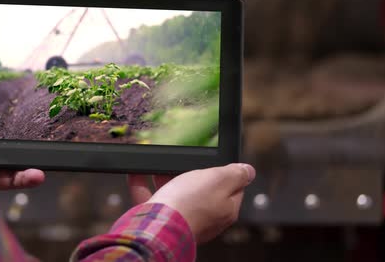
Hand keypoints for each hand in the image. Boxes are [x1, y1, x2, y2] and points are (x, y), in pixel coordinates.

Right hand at [128, 163, 254, 243]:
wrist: (158, 226)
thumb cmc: (190, 204)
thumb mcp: (220, 180)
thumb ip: (236, 174)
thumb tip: (248, 170)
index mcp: (224, 208)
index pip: (232, 188)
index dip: (224, 172)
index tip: (214, 161)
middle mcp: (204, 217)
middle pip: (201, 190)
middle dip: (191, 173)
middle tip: (185, 159)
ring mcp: (181, 219)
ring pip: (175, 193)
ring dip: (165, 177)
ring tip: (158, 162)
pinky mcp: (160, 219)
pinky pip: (151, 199)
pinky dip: (142, 185)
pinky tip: (136, 173)